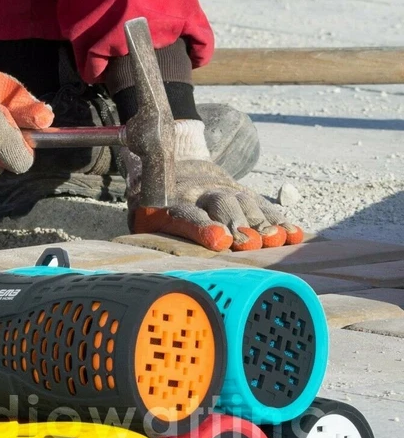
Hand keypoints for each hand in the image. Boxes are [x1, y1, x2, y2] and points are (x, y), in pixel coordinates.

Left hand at [126, 121, 303, 251]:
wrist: (177, 168)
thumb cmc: (158, 209)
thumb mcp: (145, 221)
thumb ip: (153, 240)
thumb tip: (163, 270)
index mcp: (170, 204)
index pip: (186, 214)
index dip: (203, 227)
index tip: (219, 240)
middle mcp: (199, 193)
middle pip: (221, 205)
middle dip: (236, 224)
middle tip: (250, 243)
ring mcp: (224, 190)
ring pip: (244, 202)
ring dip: (261, 222)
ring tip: (276, 239)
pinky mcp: (243, 192)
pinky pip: (262, 205)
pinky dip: (278, 220)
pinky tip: (293, 234)